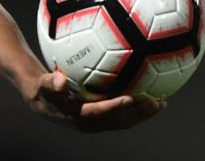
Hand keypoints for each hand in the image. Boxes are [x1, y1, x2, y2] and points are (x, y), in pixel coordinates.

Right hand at [27, 70, 165, 131]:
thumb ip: (51, 83)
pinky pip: (123, 114)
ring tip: (162, 102)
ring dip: (143, 114)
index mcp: (77, 117)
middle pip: (117, 122)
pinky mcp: (104, 118)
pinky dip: (137, 107)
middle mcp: (91, 123)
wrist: (43, 101)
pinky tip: (150, 92)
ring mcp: (99, 122)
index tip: (130, 98)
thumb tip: (59, 80)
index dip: (114, 108)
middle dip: (138, 114)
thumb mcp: (43, 85)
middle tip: (157, 102)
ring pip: (124, 121)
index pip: (98, 114)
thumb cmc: (44, 89)